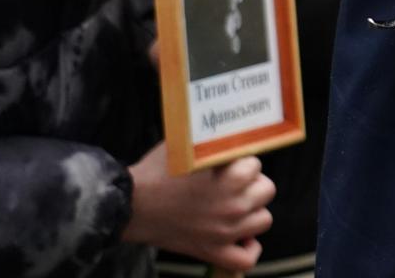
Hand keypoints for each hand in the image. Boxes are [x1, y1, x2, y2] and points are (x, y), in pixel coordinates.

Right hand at [123, 148, 273, 269]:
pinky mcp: (211, 252)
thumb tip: (232, 135)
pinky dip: (248, 249)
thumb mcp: (188, 147)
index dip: (241, 161)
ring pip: (263, 220)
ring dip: (252, 212)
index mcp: (231, 179)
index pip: (256, 164)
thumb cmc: (156, 174)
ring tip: (234, 205)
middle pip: (266, 190)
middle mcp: (233, 207)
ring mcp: (224, 232)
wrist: (129, 206)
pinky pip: (246, 259)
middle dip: (250, 184)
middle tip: (231, 183)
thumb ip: (215, 142)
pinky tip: (242, 237)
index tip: (227, 164)